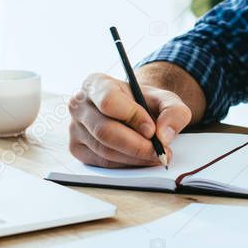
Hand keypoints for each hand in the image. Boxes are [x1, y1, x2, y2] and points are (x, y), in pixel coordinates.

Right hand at [68, 72, 191, 167]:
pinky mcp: (77, 148)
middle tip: (159, 151)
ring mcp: (74, 128)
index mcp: (96, 83)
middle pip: (104, 131)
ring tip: (156, 155)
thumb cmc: (145, 102)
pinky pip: (102, 163)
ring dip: (134, 157)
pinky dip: (125, 164)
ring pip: (104, 150)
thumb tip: (164, 135)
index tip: (152, 130)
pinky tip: (140, 159)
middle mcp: (79, 104)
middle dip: (136, 145)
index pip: (109, 101)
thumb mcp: (166, 99)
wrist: (134, 111)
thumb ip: (173, 112)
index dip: (132, 117)